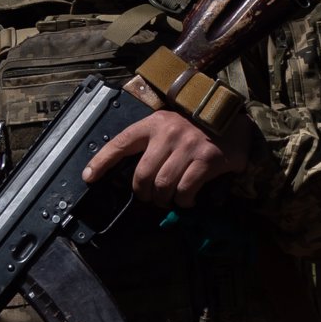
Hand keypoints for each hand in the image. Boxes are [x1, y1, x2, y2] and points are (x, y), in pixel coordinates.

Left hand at [81, 107, 254, 207]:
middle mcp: (168, 133)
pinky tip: (187, 200)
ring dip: (164, 200)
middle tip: (151, 197)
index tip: (88, 177)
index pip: (120, 143)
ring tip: (169, 200)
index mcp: (153, 124)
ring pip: (163, 185)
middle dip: (144, 193)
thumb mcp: (168, 125)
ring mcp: (188, 146)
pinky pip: (186, 189)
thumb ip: (150, 144)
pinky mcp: (207, 159)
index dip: (101, 162)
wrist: (232, 120)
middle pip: (143, 175)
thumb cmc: (195, 127)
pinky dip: (184, 201)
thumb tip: (133, 175)